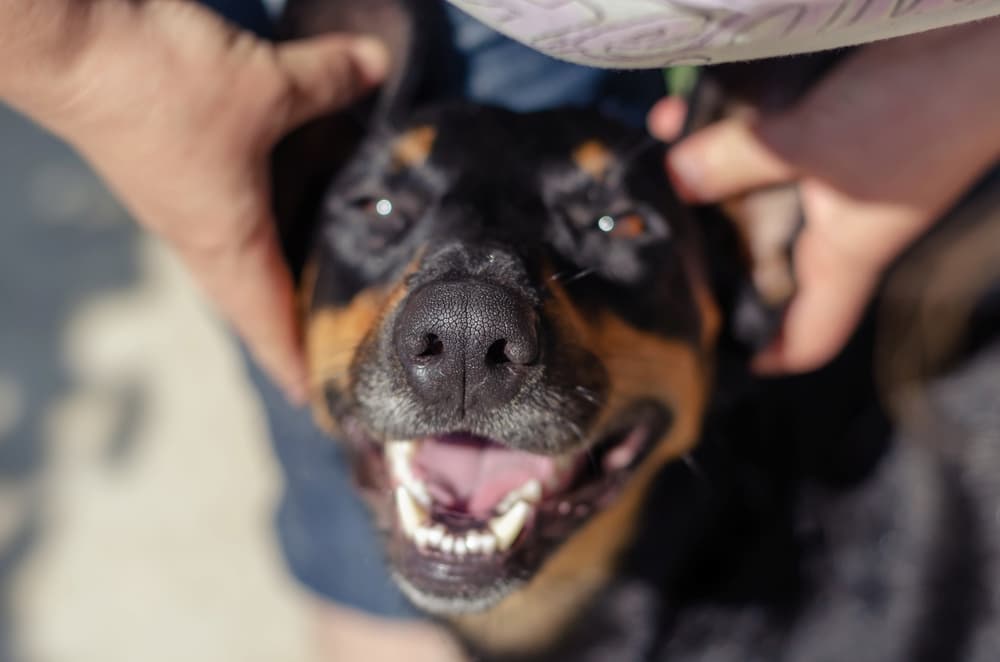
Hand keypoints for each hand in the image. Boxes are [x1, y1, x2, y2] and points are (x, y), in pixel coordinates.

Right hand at [1, 0, 389, 402]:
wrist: (70, 44)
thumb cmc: (161, 85)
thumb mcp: (267, 85)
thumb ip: (330, 79)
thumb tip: (381, 65)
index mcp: (226, 242)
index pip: (266, 322)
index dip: (293, 363)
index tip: (318, 399)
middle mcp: (197, 234)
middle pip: (247, 303)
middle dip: (284, 333)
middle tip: (325, 351)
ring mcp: (176, 205)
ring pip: (231, 264)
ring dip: (266, 286)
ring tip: (307, 296)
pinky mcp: (166, 169)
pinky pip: (218, 220)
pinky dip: (253, 233)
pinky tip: (273, 213)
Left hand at [649, 19, 999, 373]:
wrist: (981, 39)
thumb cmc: (915, 111)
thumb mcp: (810, 145)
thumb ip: (736, 163)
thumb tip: (675, 180)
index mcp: (842, 254)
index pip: (811, 334)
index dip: (772, 355)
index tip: (725, 352)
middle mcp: (837, 220)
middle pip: (762, 255)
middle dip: (709, 240)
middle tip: (656, 227)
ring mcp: (840, 173)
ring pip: (756, 189)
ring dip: (705, 171)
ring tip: (657, 151)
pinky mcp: (839, 126)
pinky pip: (770, 138)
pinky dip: (730, 126)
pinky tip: (685, 107)